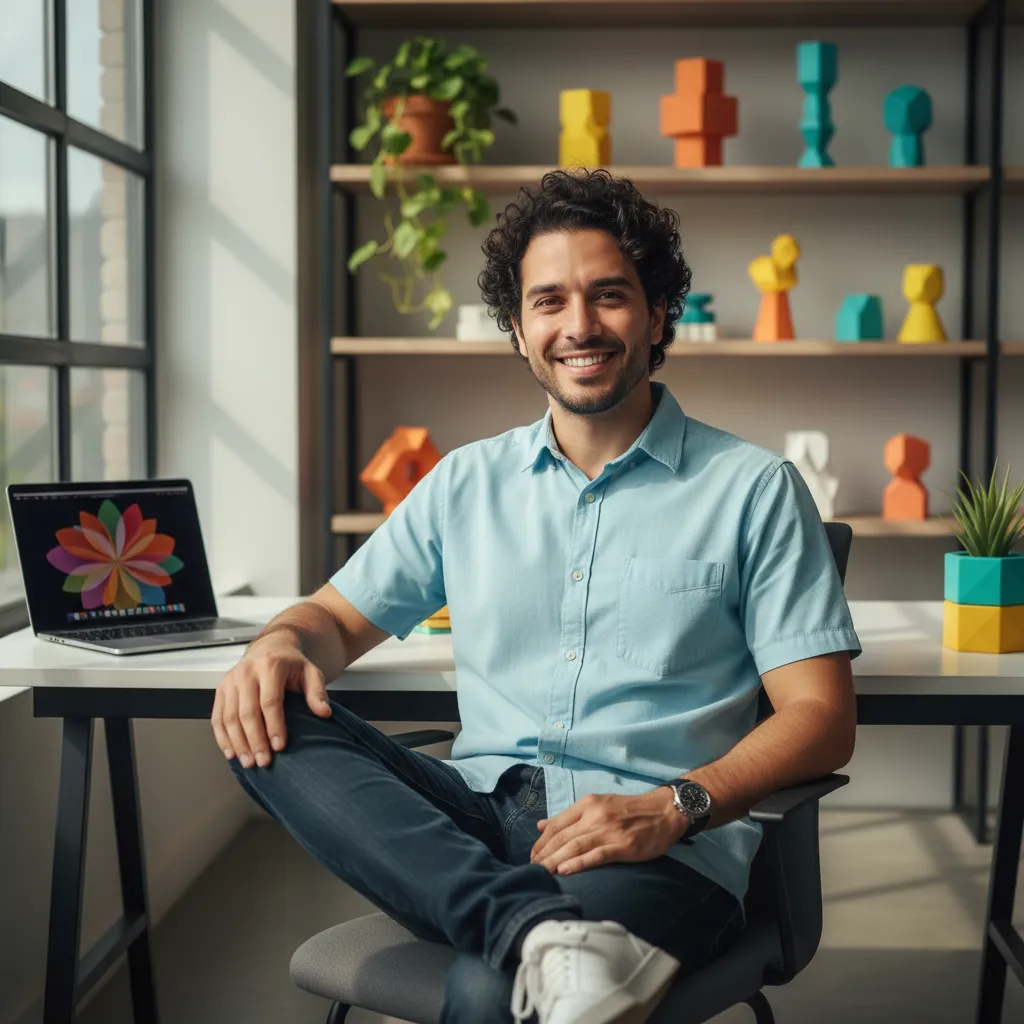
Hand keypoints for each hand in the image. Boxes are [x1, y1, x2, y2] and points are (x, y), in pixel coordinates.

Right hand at [211, 633, 331, 768]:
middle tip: (263, 761)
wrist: (270, 648)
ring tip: (249, 763)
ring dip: (238, 743)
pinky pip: (217, 717)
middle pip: (247, 712)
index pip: (270, 701)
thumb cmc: (291, 664)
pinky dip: (222, 738)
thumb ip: (317, 692)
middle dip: (255, 740)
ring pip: (229, 717)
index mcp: (270, 666)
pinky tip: (231, 753)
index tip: (280, 746)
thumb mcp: (311, 672)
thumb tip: (324, 712)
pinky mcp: (221, 689)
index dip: (274, 726)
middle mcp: (246, 672)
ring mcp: (231, 681)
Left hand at [529, 788, 689, 875]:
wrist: (663, 811)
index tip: (532, 856)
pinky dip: (578, 863)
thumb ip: (570, 816)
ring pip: (575, 847)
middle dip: (544, 854)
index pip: (556, 824)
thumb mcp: (598, 805)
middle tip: (531, 869)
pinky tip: (565, 871)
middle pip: (562, 837)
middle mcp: (595, 816)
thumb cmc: (629, 810)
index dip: (541, 842)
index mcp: (588, 805)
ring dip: (554, 861)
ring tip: (541, 873)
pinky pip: (596, 856)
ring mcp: (609, 831)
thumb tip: (541, 825)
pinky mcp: (623, 846)